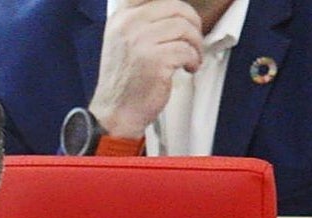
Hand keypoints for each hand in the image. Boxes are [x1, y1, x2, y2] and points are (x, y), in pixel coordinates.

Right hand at [90, 0, 203, 137]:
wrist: (116, 112)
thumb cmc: (126, 81)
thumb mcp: (124, 41)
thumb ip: (143, 21)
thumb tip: (177, 10)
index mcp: (122, 17)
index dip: (177, 4)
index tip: (184, 17)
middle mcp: (129, 25)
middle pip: (176, 7)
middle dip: (193, 25)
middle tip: (193, 41)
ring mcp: (140, 41)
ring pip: (185, 28)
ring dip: (195, 44)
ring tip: (190, 58)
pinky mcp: (155, 60)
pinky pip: (186, 49)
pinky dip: (193, 59)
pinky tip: (187, 68)